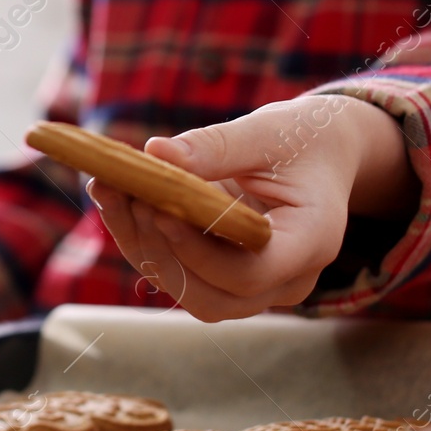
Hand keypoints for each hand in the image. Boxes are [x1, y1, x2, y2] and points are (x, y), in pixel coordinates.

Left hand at [89, 95, 417, 321]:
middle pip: (215, 298)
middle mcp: (288, 279)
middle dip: (161, 251)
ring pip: (191, 293)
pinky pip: (182, 275)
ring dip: (143, 246)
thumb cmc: (301, 138)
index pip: (251, 272)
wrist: (320, 154)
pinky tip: (117, 197)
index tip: (158, 209)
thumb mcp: (266, 132)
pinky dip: (145, 240)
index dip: (199, 250)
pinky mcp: (227, 278)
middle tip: (123, 195)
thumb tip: (155, 153)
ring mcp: (258, 287)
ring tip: (110, 189)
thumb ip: (215, 146)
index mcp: (312, 241)